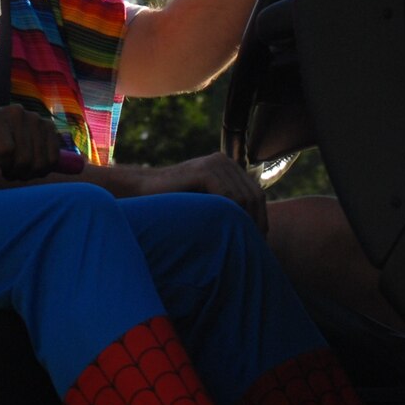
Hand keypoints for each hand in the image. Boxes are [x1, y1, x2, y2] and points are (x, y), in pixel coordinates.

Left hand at [0, 104, 61, 184]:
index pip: (5, 150)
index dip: (1, 165)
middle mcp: (16, 112)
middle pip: (24, 158)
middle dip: (14, 171)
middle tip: (5, 168)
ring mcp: (35, 118)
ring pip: (39, 162)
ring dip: (28, 173)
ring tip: (16, 165)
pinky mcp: (49, 126)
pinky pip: (53, 159)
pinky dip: (42, 169)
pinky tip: (30, 163)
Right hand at [144, 152, 267, 231]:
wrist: (143, 190)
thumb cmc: (173, 201)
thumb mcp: (206, 200)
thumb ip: (227, 203)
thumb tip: (255, 227)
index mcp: (226, 165)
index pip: (255, 192)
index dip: (260, 216)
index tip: (258, 239)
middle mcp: (223, 160)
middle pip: (254, 194)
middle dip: (257, 221)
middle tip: (256, 244)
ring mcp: (214, 163)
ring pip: (244, 197)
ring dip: (246, 221)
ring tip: (243, 242)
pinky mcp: (204, 171)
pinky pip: (228, 196)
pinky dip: (232, 214)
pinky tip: (229, 231)